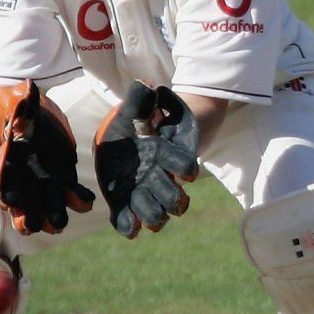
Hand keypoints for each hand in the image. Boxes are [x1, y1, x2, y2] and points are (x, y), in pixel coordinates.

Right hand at [0, 82, 95, 234]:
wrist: (31, 112)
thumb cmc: (18, 105)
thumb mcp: (17, 101)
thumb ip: (22, 102)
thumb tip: (28, 87)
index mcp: (10, 159)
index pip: (5, 178)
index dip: (7, 189)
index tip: (9, 201)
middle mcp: (25, 175)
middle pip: (23, 202)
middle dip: (26, 215)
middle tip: (31, 226)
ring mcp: (44, 180)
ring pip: (45, 206)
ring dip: (51, 217)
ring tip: (58, 225)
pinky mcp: (64, 177)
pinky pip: (71, 194)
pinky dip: (78, 200)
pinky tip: (86, 202)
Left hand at [94, 82, 200, 238]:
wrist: (129, 138)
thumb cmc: (140, 121)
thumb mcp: (140, 107)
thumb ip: (143, 99)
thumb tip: (146, 85)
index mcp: (168, 156)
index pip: (183, 165)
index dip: (186, 169)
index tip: (189, 172)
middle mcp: (160, 178)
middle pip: (173, 196)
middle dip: (173, 201)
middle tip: (172, 203)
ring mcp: (144, 192)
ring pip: (156, 212)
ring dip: (154, 217)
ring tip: (150, 221)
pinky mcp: (125, 201)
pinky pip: (128, 219)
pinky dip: (129, 226)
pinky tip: (129, 229)